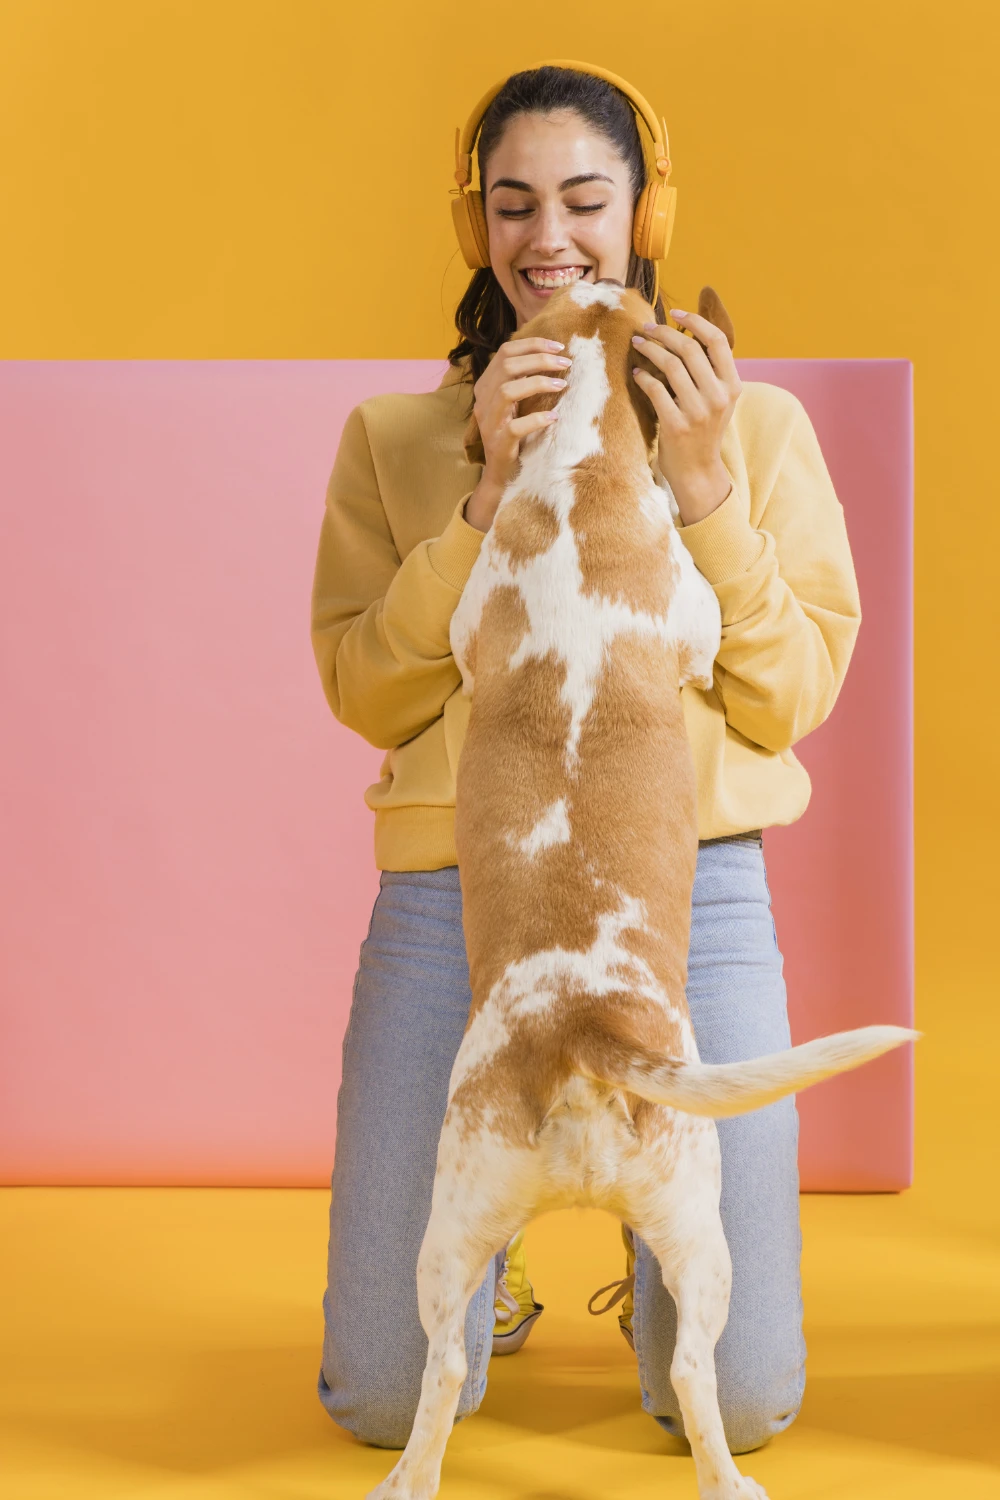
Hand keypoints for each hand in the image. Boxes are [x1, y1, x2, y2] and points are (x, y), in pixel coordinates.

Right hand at [463, 337, 569, 531]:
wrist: (501, 473)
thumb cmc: (514, 435)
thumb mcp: (515, 403)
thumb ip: (522, 381)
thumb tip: (552, 355)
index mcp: (486, 386)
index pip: (505, 352)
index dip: (532, 345)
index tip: (558, 346)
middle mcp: (483, 400)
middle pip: (507, 366)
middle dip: (540, 360)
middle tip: (566, 363)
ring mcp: (489, 423)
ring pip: (508, 391)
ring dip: (538, 383)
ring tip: (562, 385)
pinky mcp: (498, 443)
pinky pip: (516, 427)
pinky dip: (537, 419)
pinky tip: (554, 418)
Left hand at [630, 309, 741, 525]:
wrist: (698, 471)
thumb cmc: (704, 431)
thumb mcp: (719, 400)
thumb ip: (710, 372)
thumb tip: (687, 334)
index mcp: (732, 385)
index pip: (717, 341)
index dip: (696, 321)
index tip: (676, 313)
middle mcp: (718, 396)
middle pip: (689, 349)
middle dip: (664, 333)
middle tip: (646, 329)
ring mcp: (698, 412)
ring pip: (671, 366)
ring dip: (650, 350)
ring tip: (638, 344)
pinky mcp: (677, 425)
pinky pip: (655, 390)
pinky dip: (643, 377)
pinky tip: (637, 372)